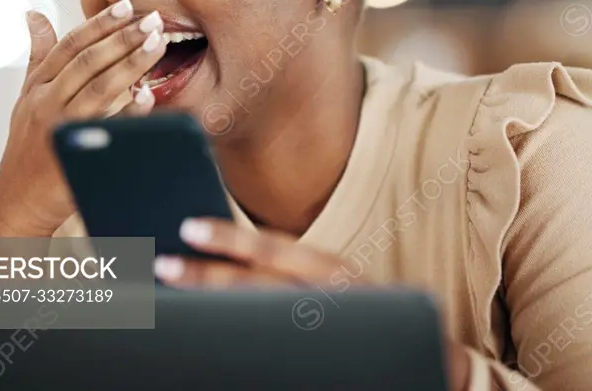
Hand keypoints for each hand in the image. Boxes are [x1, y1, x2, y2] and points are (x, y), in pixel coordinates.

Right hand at [0, 0, 167, 237]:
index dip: (99, 24)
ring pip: (98, 88)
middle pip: (88, 61)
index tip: (127, 6)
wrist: (17, 201)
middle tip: (155, 19)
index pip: (71, 45)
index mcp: (38, 85)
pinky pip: (106, 129)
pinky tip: (150, 97)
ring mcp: (59, 128)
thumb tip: (33, 14)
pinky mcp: (75, 154)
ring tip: (158, 44)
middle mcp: (45, 102)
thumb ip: (38, 57)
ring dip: (130, 64)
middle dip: (122, 37)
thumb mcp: (27, 97)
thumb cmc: (27, 145)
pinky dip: (128, 112)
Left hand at [154, 218, 472, 390]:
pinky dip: (240, 354)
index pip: (279, 249)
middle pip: (263, 287)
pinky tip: (212, 354)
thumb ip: (291, 276)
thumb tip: (222, 259)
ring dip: (216, 317)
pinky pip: (272, 359)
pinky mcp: (326, 362)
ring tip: (175, 311)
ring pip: (263, 324)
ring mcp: (329, 334)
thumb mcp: (338, 288)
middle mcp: (334, 301)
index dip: (233, 239)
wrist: (429, 363)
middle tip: (162, 266)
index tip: (188, 228)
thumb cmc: (371, 318)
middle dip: (210, 278)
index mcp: (335, 275)